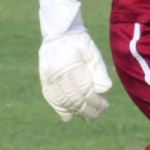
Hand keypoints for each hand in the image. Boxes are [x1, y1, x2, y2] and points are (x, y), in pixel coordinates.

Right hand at [37, 0, 111, 121]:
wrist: (59, 32)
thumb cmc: (81, 43)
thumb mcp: (94, 54)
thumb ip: (100, 71)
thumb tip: (105, 90)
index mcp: (72, 65)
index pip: (85, 91)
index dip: (96, 102)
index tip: (105, 107)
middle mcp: (58, 72)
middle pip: (74, 98)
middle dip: (87, 110)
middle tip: (96, 116)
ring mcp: (48, 76)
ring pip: (62, 100)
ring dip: (75, 112)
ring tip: (86, 117)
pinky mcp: (44, 79)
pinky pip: (50, 97)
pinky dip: (59, 108)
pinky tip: (68, 116)